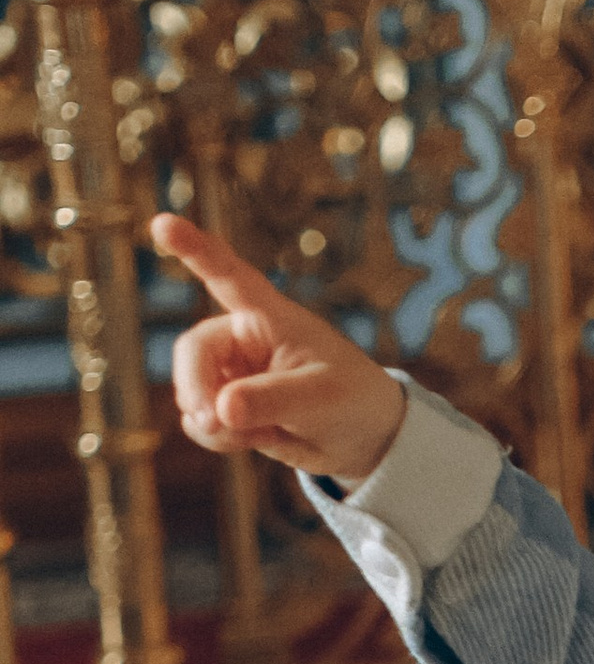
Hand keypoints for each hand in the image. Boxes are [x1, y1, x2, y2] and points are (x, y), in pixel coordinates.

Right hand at [151, 212, 407, 484]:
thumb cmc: (351, 400)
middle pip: (192, 351)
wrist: (361, 439)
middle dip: (196, 389)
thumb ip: (271, 400)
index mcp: (269, 316)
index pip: (228, 275)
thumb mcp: (321, 398)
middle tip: (216, 422)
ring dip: (213, 421)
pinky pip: (200, 422)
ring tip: (260, 435)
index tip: (162, 223)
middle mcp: (241, 337)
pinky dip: (218, 438)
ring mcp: (230, 372)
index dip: (194, 248)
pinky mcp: (227, 406)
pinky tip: (254, 440)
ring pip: (191, 392)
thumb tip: (220, 410)